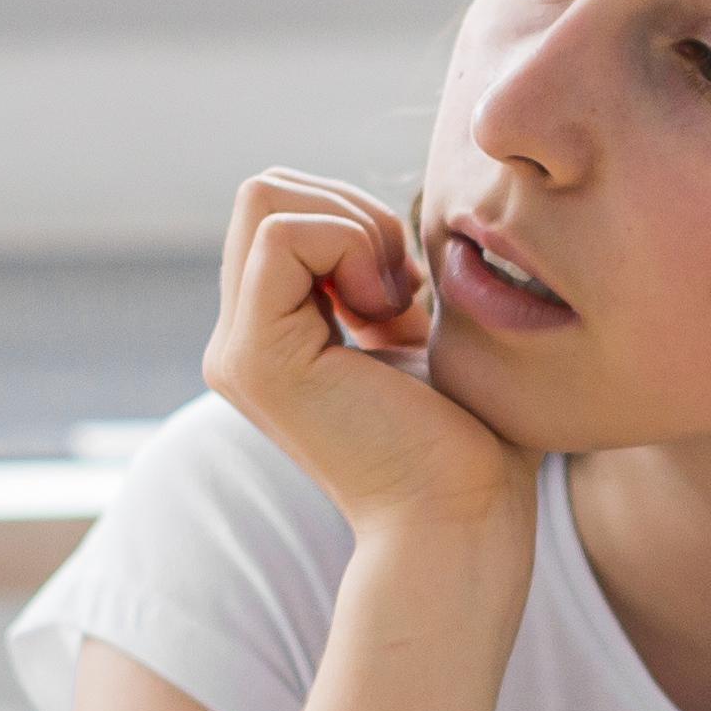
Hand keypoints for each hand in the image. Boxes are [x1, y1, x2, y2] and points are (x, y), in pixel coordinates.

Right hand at [207, 171, 531, 548]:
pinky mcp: (256, 358)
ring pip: (265, 197)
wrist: (464, 518)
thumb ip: (387, 277)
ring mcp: (239, 350)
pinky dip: (351, 246)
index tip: (411, 289)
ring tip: (396, 304)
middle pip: (265, 191)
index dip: (357, 217)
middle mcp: (241, 341)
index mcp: (274, 334)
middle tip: (404, 287)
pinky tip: (389, 315)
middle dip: (351, 208)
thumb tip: (384, 221)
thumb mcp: (422, 333)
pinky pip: (284, 236)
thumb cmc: (471, 439)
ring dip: (354, 226)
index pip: (285, 207)